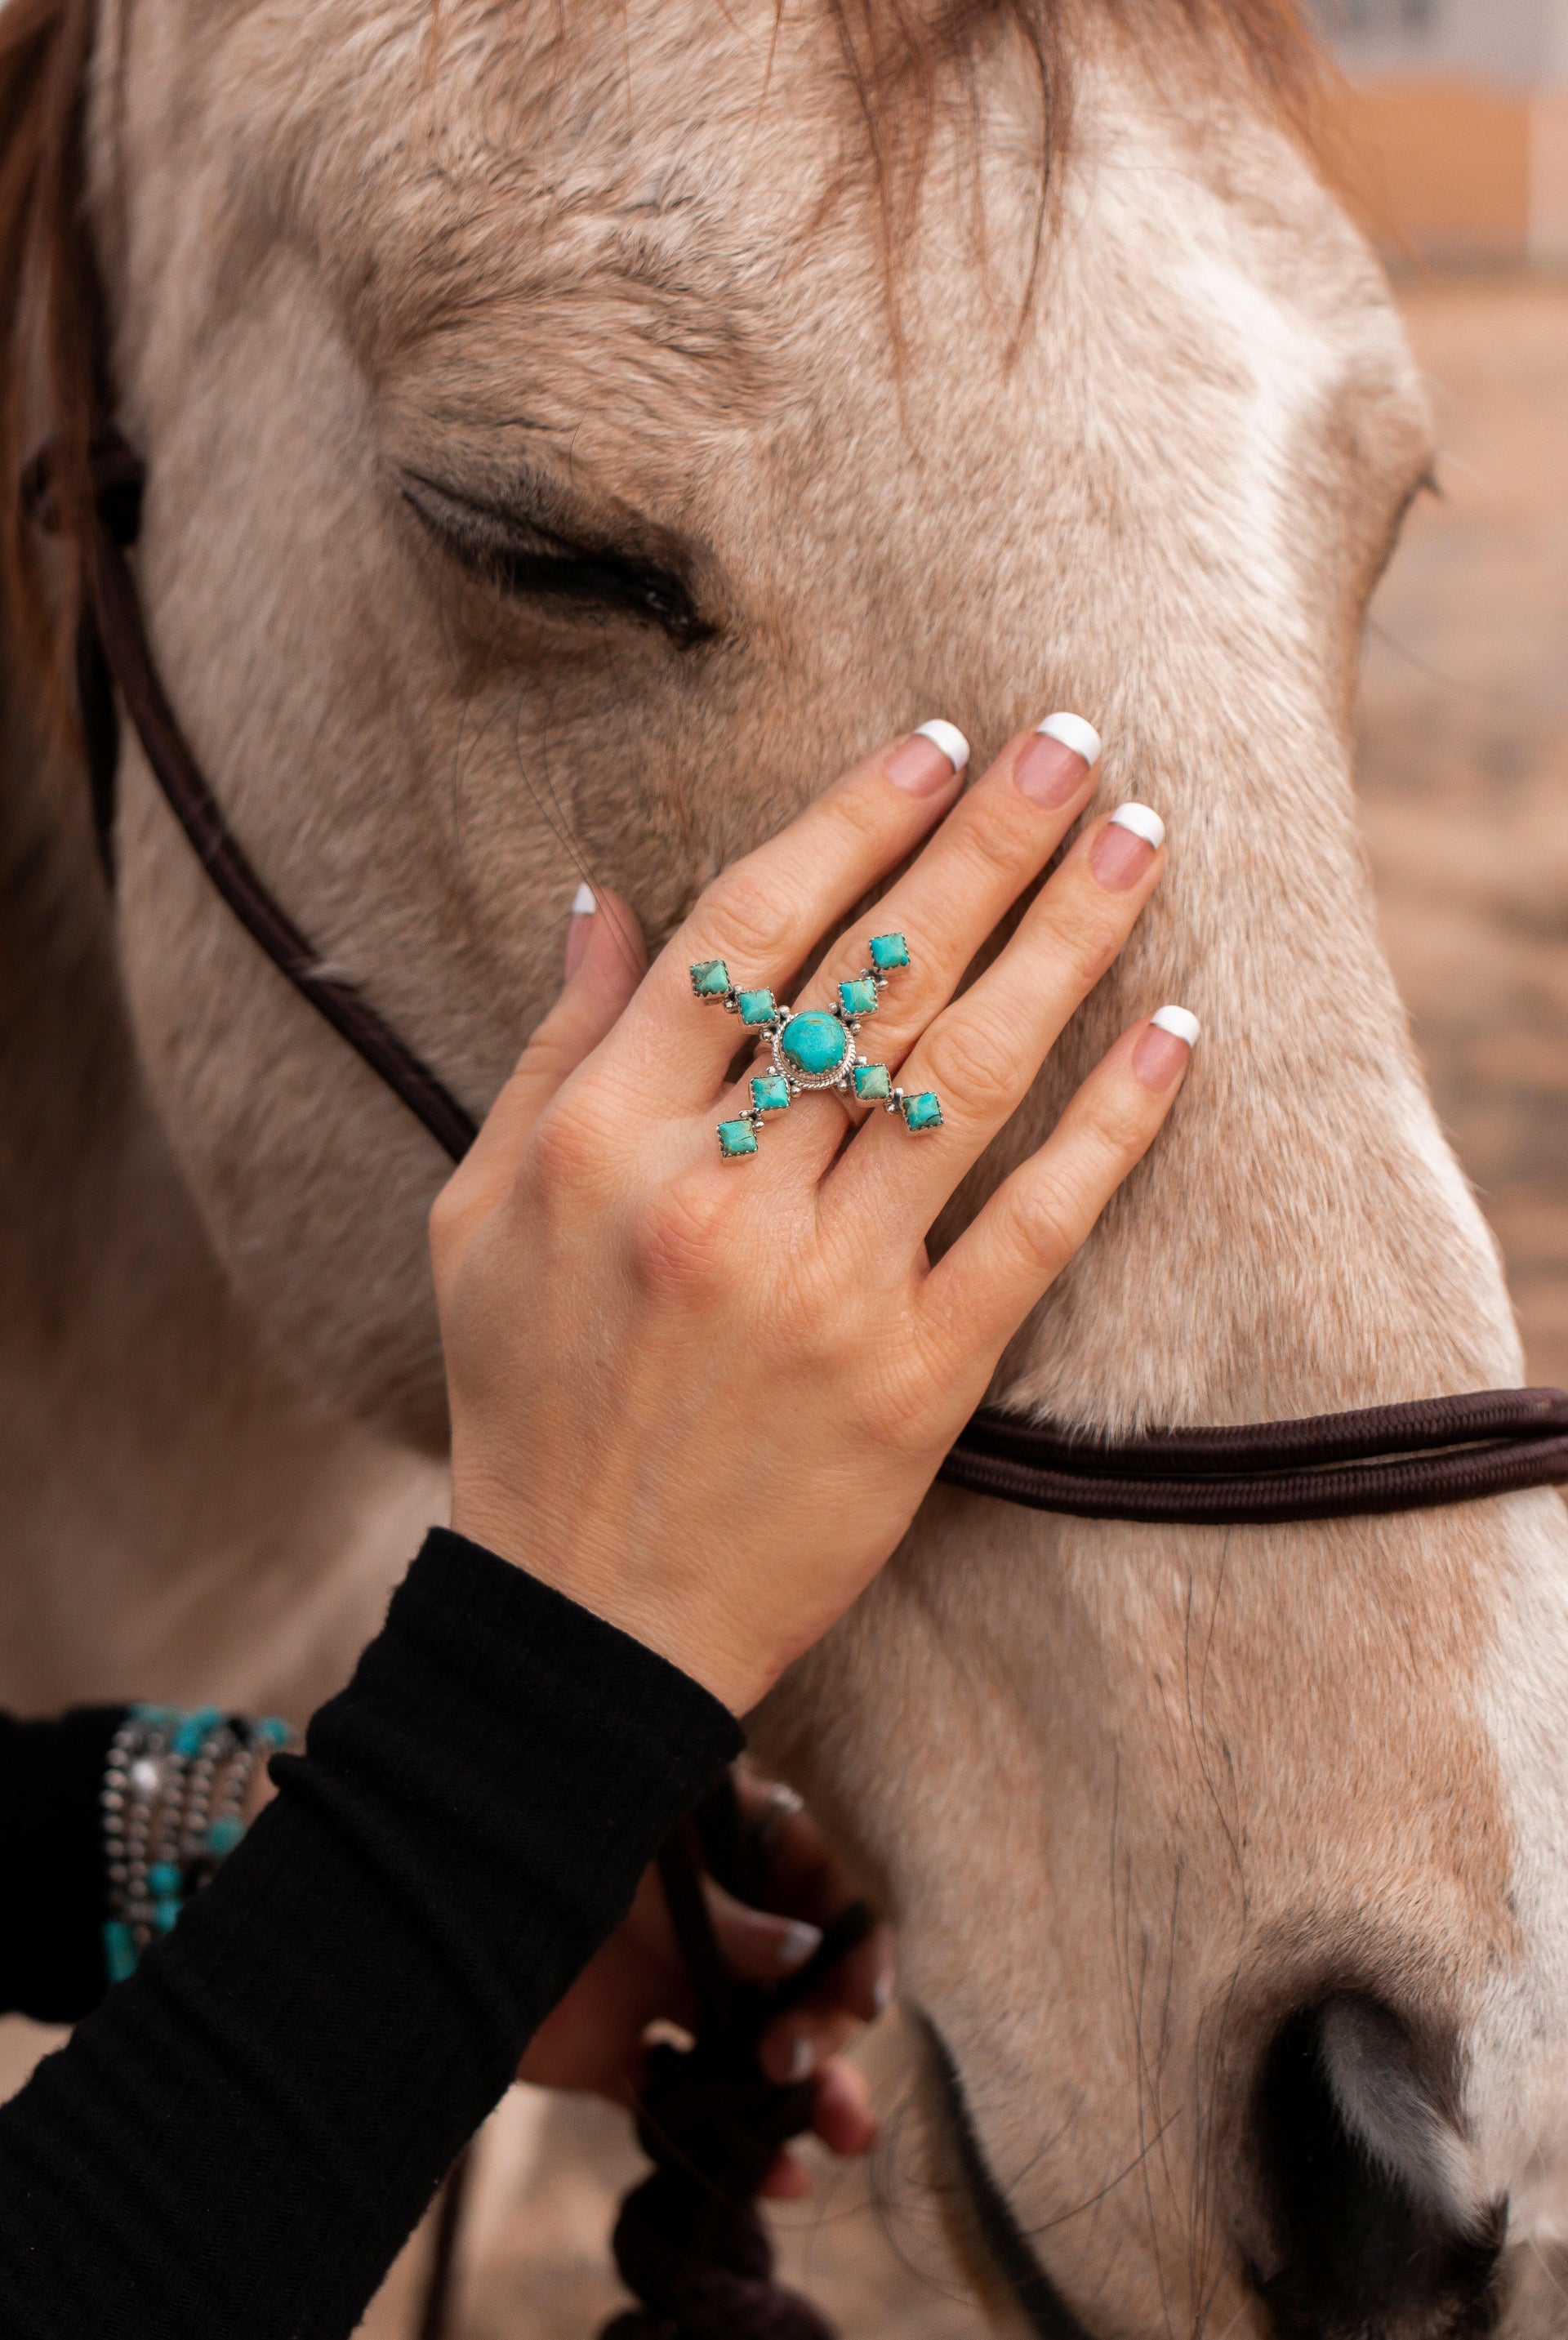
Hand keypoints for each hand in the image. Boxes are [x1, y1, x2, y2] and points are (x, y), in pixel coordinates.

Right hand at [431, 718, 1193, 1711]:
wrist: (587, 1613)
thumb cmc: (524, 1401)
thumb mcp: (480, 1213)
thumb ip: (554, 1051)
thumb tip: (605, 903)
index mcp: (601, 1138)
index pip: (750, 932)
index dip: (852, 824)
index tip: (935, 747)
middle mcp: (716, 1195)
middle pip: (874, 977)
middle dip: (986, 842)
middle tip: (1072, 740)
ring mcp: (824, 1289)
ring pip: (963, 1077)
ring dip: (1064, 942)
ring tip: (1137, 841)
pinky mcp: (915, 1379)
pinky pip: (1031, 1227)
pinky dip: (1110, 1127)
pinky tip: (1172, 1035)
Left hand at [516, 1766, 894, 2197]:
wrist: (417, 1909)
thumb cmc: (532, 1842)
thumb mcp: (630, 1866)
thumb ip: (715, 1915)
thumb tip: (803, 1952)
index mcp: (717, 1848)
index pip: (816, 1890)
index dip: (853, 1943)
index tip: (864, 2001)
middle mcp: (702, 1921)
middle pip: (797, 1982)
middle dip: (824, 2032)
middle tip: (798, 2070)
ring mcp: (661, 1988)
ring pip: (754, 2049)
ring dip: (802, 2097)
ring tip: (843, 2137)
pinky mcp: (616, 2054)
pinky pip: (685, 2105)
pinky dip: (728, 2146)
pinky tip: (773, 2178)